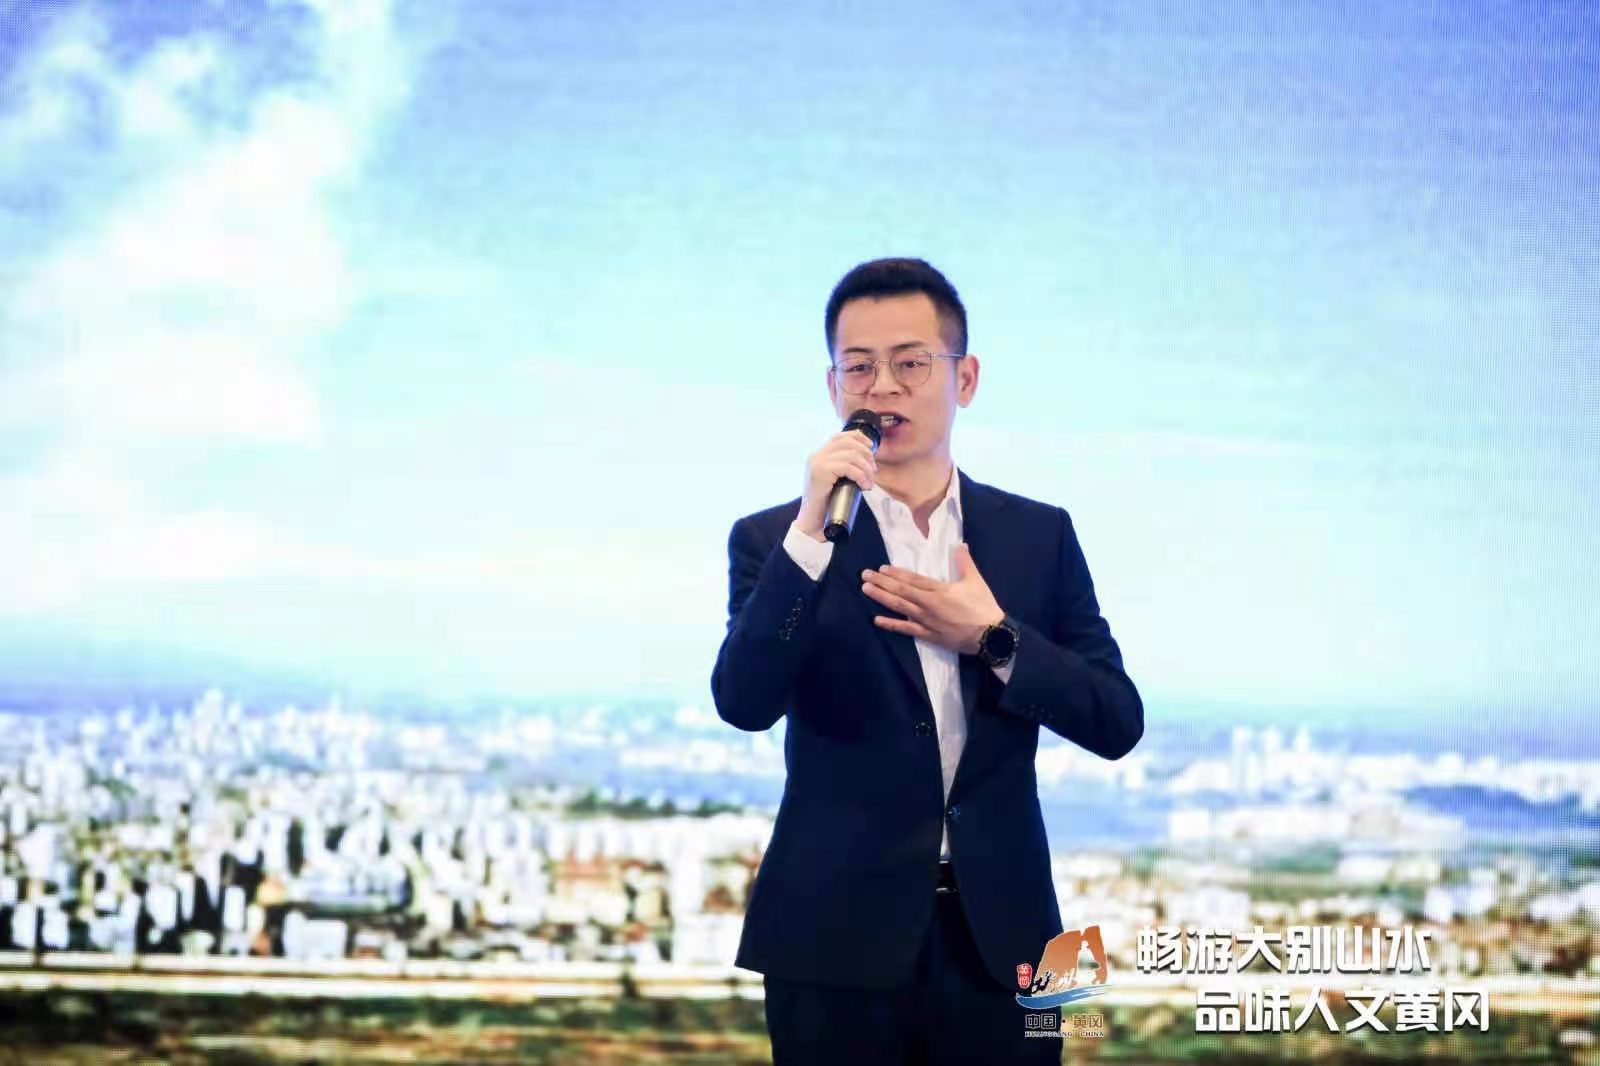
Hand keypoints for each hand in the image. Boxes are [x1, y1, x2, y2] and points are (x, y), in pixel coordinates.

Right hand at [795, 428, 877, 539]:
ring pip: (852, 455)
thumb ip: (844, 468)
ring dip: (866, 469)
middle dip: (867, 455)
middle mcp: (816, 455)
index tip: (871, 448)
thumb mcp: (836, 480)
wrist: (812, 522)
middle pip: (849, 443)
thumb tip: (868, 459)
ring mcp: (817, 462)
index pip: (841, 436)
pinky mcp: (820, 472)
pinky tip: (864, 486)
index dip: (859, 438)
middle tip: (873, 472)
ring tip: (869, 483)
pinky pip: (848, 467)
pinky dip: (861, 476)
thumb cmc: (827, 504)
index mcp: (819, 455)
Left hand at [860, 543, 1003, 653]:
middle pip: (901, 591)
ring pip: (900, 607)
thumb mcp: (976, 581)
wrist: (991, 635)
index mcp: (939, 590)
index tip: (881, 569)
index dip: (895, 573)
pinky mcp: (928, 635)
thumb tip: (960, 545)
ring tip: (866, 590)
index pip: (912, 579)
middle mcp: (928, 604)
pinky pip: (907, 630)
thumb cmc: (983, 606)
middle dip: (881, 582)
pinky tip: (877, 619)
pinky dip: (892, 625)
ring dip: (882, 598)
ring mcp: (926, 620)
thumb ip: (965, 562)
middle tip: (864, 575)